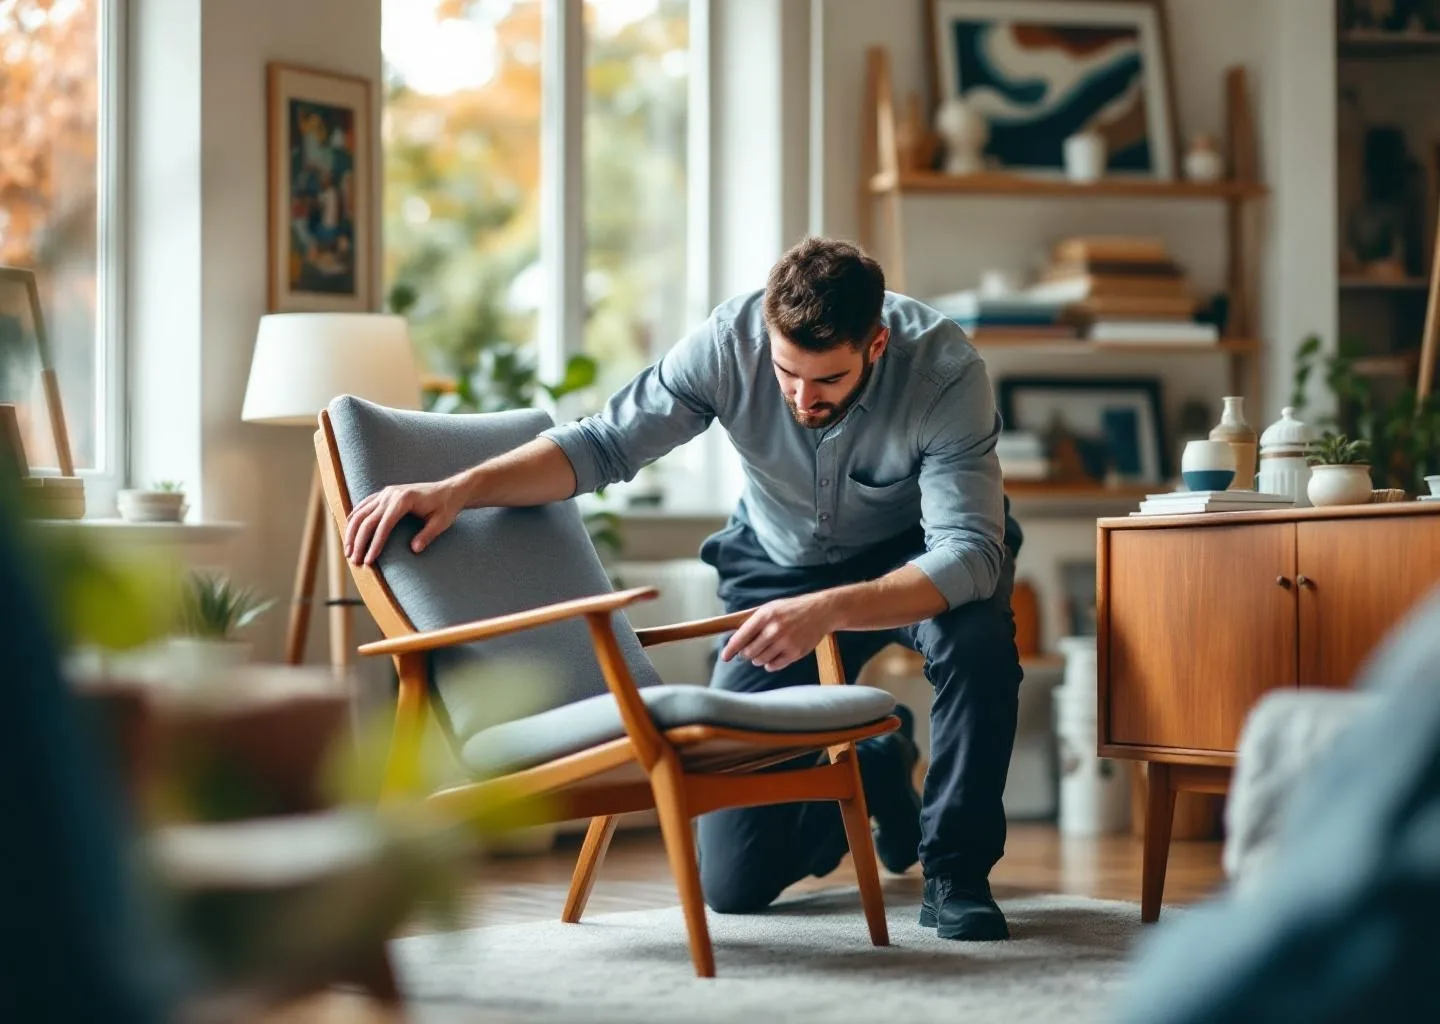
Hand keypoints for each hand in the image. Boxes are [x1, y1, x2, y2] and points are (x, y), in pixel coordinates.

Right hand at [344, 479, 463, 565]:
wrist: (449, 490)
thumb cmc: (446, 507)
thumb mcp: (442, 522)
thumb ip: (428, 535)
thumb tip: (415, 549)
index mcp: (404, 500)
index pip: (384, 525)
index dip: (375, 544)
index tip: (369, 561)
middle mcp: (391, 494)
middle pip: (367, 520)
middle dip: (358, 542)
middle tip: (354, 561)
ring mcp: (385, 493)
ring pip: (360, 513)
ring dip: (351, 533)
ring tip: (348, 552)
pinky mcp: (384, 494)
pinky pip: (363, 506)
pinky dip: (354, 519)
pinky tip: (349, 533)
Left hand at [720, 593, 835, 672]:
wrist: (821, 611)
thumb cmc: (792, 609)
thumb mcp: (771, 608)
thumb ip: (754, 622)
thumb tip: (735, 640)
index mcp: (765, 616)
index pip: (741, 637)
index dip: (730, 649)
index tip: (725, 657)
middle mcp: (774, 629)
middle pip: (749, 652)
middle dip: (746, 654)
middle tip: (749, 651)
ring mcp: (785, 642)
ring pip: (760, 660)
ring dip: (758, 659)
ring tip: (764, 651)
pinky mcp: (795, 652)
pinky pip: (774, 666)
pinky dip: (769, 664)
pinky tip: (773, 657)